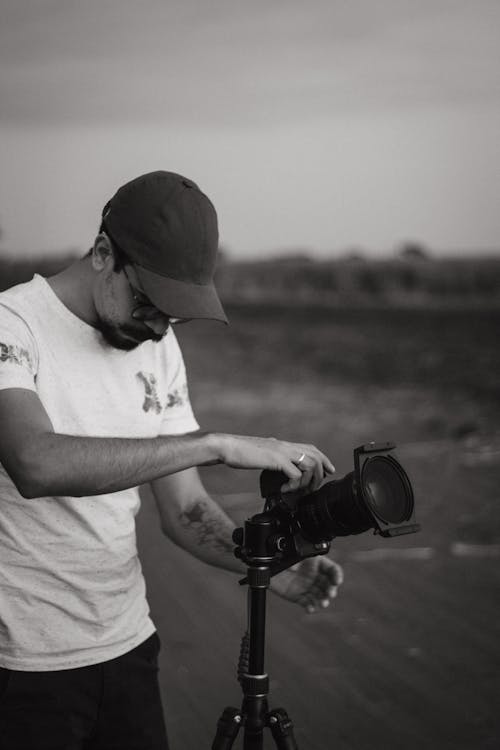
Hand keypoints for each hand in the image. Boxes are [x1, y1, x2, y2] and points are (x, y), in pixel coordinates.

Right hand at [214, 434, 334, 491]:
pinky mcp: (276, 460)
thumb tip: (275, 463)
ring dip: (308, 481)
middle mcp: (285, 446)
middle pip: (315, 455)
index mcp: (282, 444)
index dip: (323, 459)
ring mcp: (281, 452)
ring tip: (300, 491)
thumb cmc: (238, 452)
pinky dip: (294, 485)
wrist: (226, 446)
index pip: (310, 448)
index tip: (329, 470)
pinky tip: (285, 490)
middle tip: (315, 487)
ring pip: (310, 464)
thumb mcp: (260, 453)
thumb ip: (271, 457)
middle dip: (321, 473)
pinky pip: (295, 474)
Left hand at [269, 556, 343, 613]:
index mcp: (316, 562)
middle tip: (330, 594)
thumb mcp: (297, 553)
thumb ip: (310, 557)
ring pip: (320, 596)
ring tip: (322, 603)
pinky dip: (311, 607)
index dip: (337, 575)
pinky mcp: (298, 596)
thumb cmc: (280, 555)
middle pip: (328, 585)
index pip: (332, 569)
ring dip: (323, 600)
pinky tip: (310, 608)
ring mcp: (306, 586)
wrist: (264, 565)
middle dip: (331, 590)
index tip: (337, 581)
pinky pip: (307, 603)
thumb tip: (322, 560)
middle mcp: (313, 575)